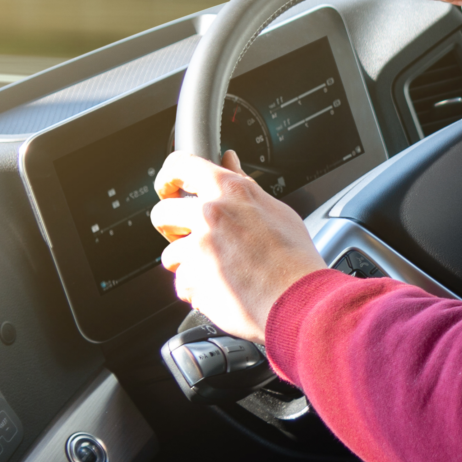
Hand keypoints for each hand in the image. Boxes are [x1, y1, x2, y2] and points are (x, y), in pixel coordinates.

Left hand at [151, 150, 324, 342]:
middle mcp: (210, 214)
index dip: (169, 175)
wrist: (299, 301)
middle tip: (189, 236)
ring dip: (188, 264)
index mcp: (231, 191)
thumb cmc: (295, 259)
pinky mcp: (192, 280)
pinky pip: (181, 284)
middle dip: (171, 227)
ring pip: (170, 254)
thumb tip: (228, 161)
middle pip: (162, 212)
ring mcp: (198, 248)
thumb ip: (243, 184)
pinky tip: (221, 290)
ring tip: (217, 271)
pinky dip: (197, 290)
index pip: (182, 165)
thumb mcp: (276, 210)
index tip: (168, 186)